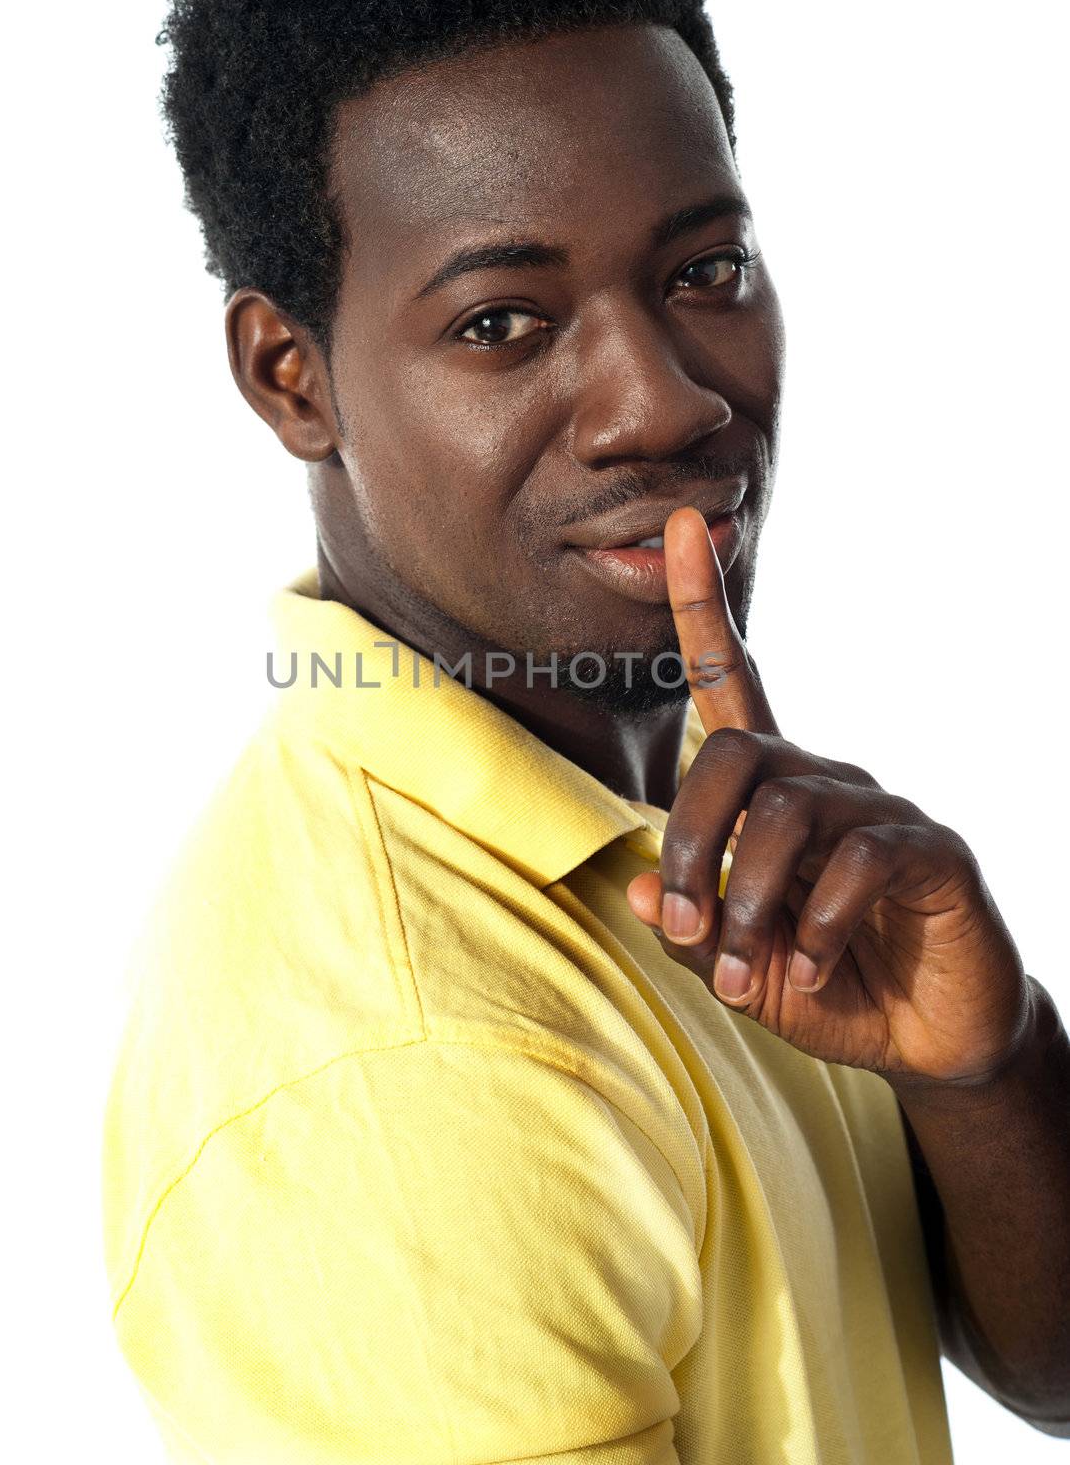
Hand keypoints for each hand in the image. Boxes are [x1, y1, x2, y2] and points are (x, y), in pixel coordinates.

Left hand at [626, 508, 1032, 1088]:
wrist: (928, 1038)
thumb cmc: (827, 987)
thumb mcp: (740, 966)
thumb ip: (691, 925)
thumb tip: (636, 888)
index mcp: (772, 791)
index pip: (732, 680)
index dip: (702, 607)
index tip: (679, 529)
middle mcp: (823, 781)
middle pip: (734, 750)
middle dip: (690, 838)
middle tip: (683, 921)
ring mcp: (879, 810)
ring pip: (785, 811)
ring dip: (748, 901)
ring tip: (744, 975)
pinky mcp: (930, 849)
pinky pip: (858, 860)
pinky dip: (815, 924)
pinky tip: (807, 971)